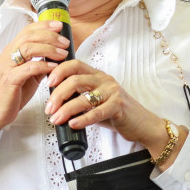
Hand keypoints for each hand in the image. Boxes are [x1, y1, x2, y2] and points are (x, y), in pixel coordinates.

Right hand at [0, 21, 68, 133]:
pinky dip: (42, 65)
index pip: (27, 30)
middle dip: (49, 35)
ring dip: (48, 48)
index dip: (44, 25)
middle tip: (65, 41)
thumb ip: (40, 64)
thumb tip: (57, 56)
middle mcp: (8, 55)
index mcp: (12, 51)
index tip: (59, 25)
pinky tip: (53, 67)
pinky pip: (27, 68)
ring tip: (62, 53)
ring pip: (27, 48)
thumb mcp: (29, 76)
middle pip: (29, 35)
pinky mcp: (10, 80)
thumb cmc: (12, 94)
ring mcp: (7, 66)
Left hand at [45, 60, 180, 165]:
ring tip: (56, 119)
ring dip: (66, 109)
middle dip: (58, 95)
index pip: (74, 65)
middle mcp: (104, 80)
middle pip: (75, 80)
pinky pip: (96, 112)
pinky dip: (82, 119)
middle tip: (49, 109)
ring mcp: (112, 92)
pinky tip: (73, 124)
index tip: (47, 83)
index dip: (59, 71)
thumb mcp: (96, 101)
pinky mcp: (118, 106)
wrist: (141, 124)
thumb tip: (55, 102)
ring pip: (83, 97)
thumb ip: (79, 97)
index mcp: (97, 75)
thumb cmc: (116, 112)